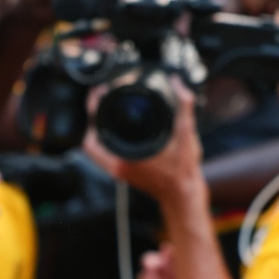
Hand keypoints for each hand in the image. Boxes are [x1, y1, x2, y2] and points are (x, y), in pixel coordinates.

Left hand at [84, 77, 204, 207]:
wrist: (183, 195)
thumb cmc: (183, 172)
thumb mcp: (186, 135)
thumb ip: (183, 107)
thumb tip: (177, 83)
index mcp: (126, 159)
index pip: (96, 133)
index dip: (94, 109)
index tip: (99, 93)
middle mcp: (118, 167)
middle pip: (92, 138)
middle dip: (95, 115)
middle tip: (102, 98)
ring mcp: (118, 170)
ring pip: (97, 147)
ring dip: (99, 128)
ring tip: (106, 109)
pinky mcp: (123, 171)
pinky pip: (105, 153)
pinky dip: (107, 139)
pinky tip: (118, 128)